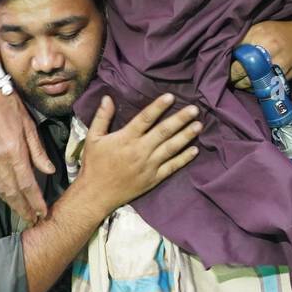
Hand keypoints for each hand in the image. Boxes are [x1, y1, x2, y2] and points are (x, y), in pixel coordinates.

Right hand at [0, 88, 56, 222]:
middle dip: (23, 208)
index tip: (42, 212)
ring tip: (21, 212)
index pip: (26, 183)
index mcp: (13, 149)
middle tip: (33, 220)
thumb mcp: (30, 125)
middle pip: (12, 191)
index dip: (35, 200)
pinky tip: (6, 196)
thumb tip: (49, 171)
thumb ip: (38, 151)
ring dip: (10, 203)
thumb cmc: (11, 105)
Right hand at [79, 94, 201, 212]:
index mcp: (125, 138)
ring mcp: (149, 166)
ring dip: (186, 136)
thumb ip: (102, 117)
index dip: (158, 107)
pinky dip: (184, 159)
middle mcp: (140, 151)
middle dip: (180, 119)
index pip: (145, 118)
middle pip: (163, 131)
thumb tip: (108, 97)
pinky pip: (172, 167)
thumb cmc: (94, 165)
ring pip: (171, 148)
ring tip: (199, 125)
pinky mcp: (153, 179)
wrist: (96, 195)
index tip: (171, 96)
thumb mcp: (92, 138)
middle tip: (194, 109)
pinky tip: (195, 150)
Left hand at [229, 20, 291, 89]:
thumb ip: (245, 38)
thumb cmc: (280, 33)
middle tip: (231, 77)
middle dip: (232, 76)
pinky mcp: (281, 75)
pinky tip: (253, 85)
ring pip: (249, 81)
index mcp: (257, 34)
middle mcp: (266, 48)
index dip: (227, 62)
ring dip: (242, 84)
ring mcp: (274, 63)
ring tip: (240, 82)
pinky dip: (255, 89)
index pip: (234, 53)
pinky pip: (263, 87)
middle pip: (239, 69)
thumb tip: (227, 53)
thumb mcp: (261, 28)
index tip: (223, 66)